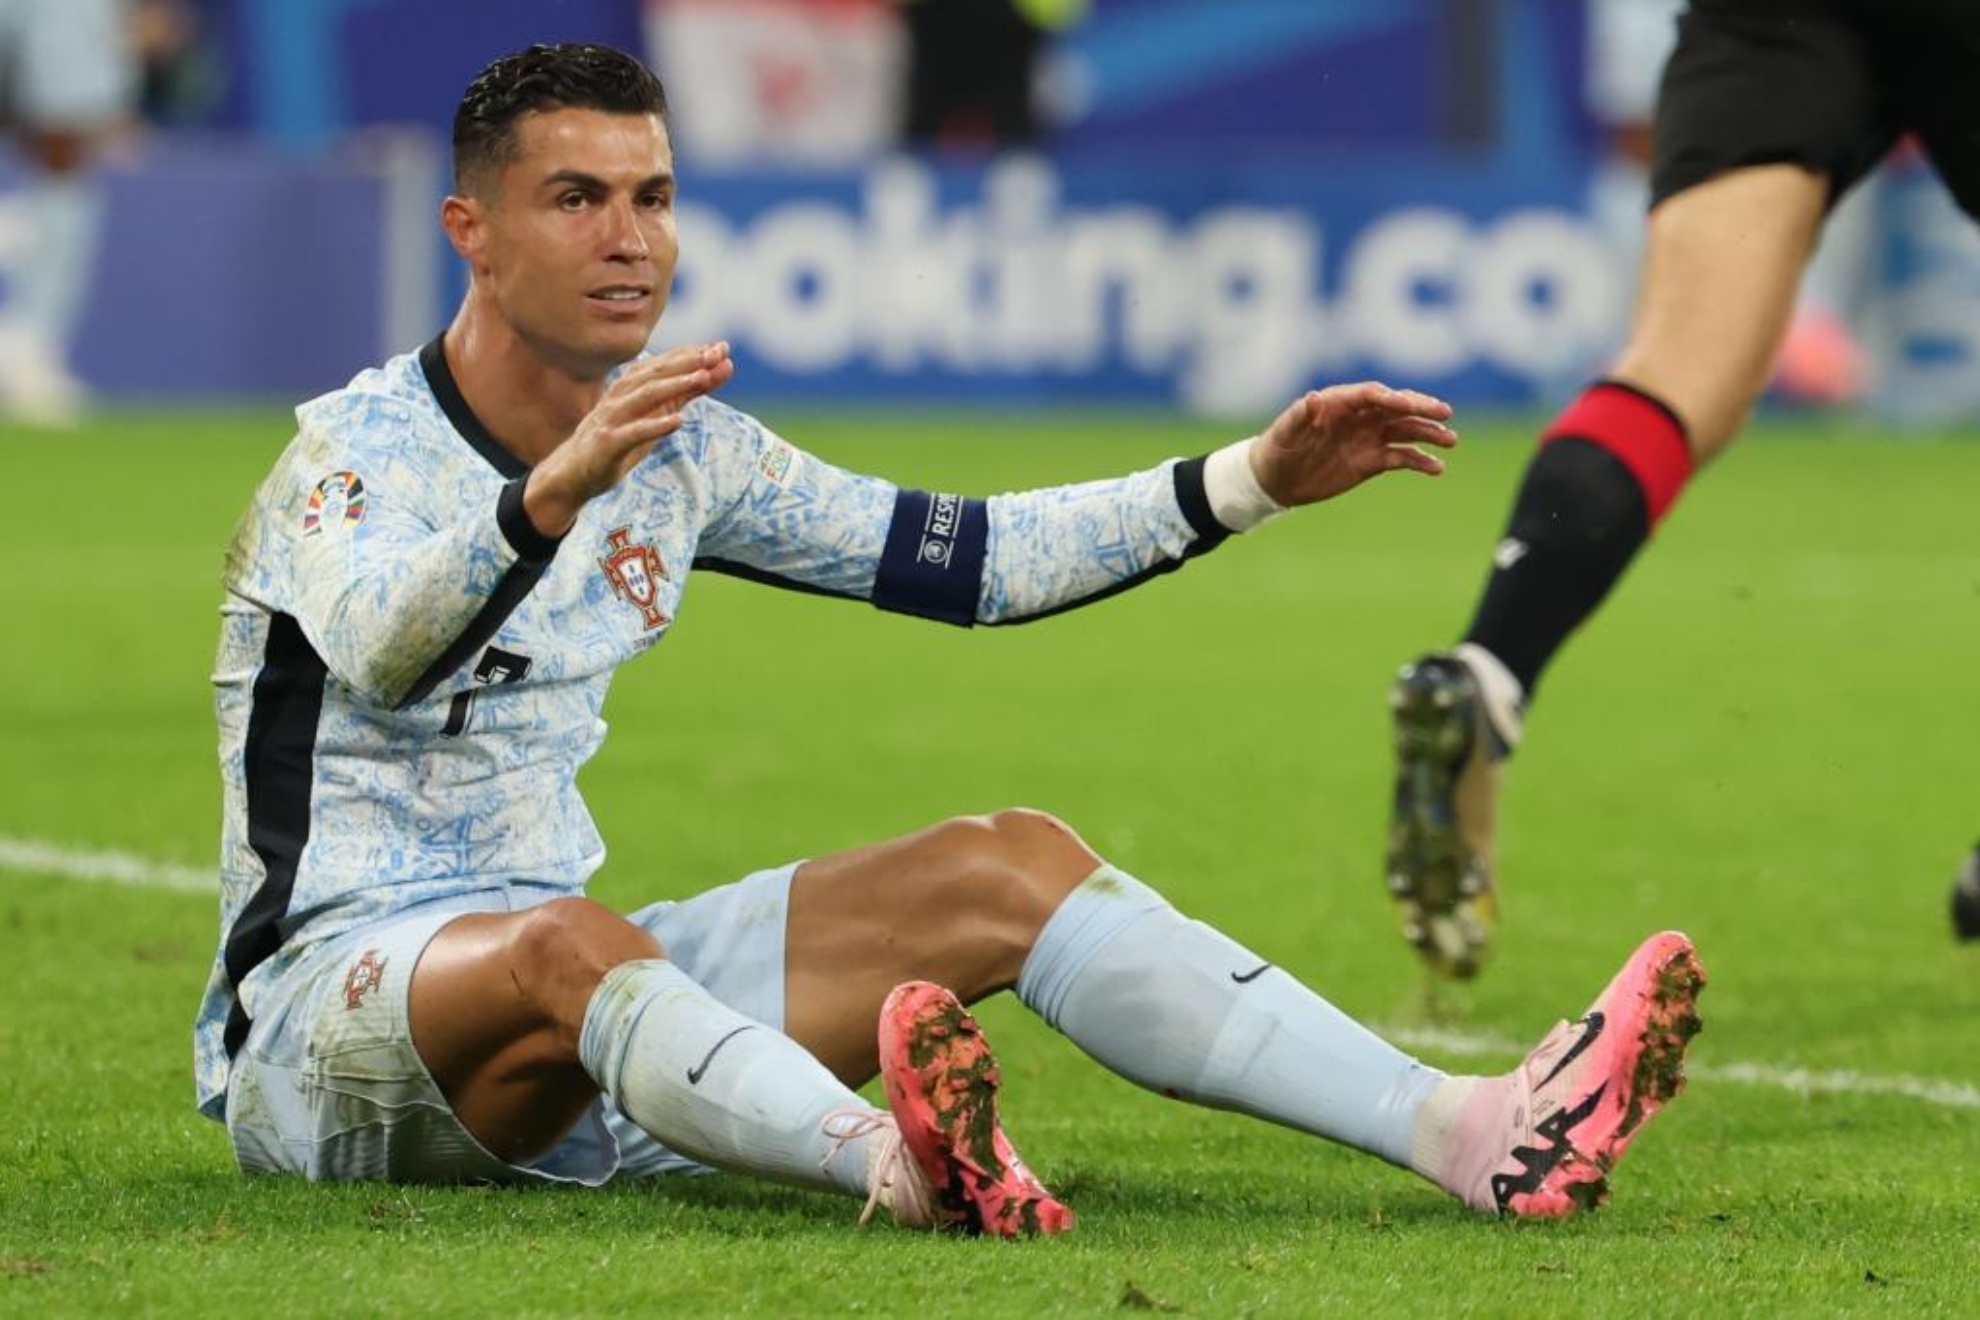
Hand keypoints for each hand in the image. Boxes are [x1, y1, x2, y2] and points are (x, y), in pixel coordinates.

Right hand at [523, 342, 735, 535]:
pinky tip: (677, 421)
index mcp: (630, 387)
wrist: (573, 473)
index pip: (663, 364)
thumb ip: (687, 393)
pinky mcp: (607, 443)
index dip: (691, 355)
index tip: (722, 347)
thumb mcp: (657, 415)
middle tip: (716, 354)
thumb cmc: (619, 440)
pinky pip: (633, 433)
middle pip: (655, 374)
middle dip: (686, 363)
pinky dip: (655, 426)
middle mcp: (620, 397)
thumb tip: (722, 367)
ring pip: (645, 396)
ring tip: (703, 378)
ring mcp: (612, 418)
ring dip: (675, 385)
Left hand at [1250, 381, 1456, 506]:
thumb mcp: (1284, 432)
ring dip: (1428, 433)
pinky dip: (1419, 461)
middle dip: (1421, 409)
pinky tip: (1436, 468)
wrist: (1276, 479)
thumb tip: (1313, 398)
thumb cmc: (1277, 449)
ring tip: (1450, 440)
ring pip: (1405, 430)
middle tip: (1445, 414)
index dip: (1391, 398)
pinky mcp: (1372, 460)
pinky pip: (1401, 457)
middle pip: (1396, 408)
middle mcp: (1360, 416)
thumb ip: (1299, 415)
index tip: (1410, 405)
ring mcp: (1368, 437)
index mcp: (1340, 403)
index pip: (1372, 395)